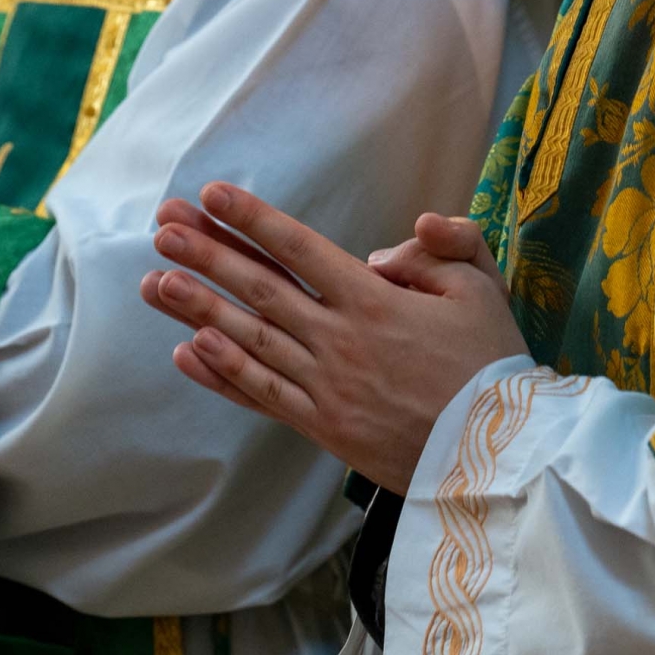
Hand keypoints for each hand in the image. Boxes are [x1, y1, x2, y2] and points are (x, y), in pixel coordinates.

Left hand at [138, 184, 529, 493]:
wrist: (499, 458)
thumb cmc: (492, 366)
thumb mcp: (482, 290)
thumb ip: (441, 250)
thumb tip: (387, 247)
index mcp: (375, 300)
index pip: (301, 249)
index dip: (254, 220)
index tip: (212, 195)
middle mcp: (340, 340)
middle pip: (260, 290)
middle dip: (207, 255)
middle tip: (162, 228)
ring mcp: (327, 387)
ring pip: (250, 341)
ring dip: (198, 309)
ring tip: (154, 283)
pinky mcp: (325, 427)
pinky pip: (263, 396)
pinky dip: (223, 374)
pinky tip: (188, 352)